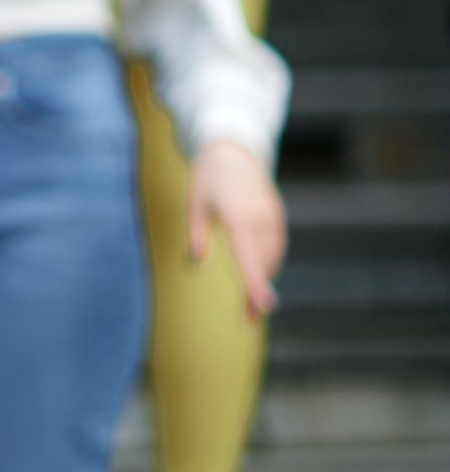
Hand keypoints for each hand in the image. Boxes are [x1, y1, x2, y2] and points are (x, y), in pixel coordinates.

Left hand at [188, 139, 286, 318]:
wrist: (233, 149)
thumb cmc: (207, 178)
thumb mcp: (194, 204)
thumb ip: (196, 234)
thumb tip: (197, 262)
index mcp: (238, 217)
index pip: (248, 257)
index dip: (256, 283)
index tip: (266, 307)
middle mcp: (260, 218)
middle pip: (262, 263)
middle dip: (256, 293)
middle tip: (248, 322)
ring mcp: (271, 216)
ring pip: (272, 256)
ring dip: (264, 280)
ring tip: (251, 308)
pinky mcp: (276, 215)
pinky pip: (275, 246)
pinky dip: (268, 263)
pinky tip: (259, 277)